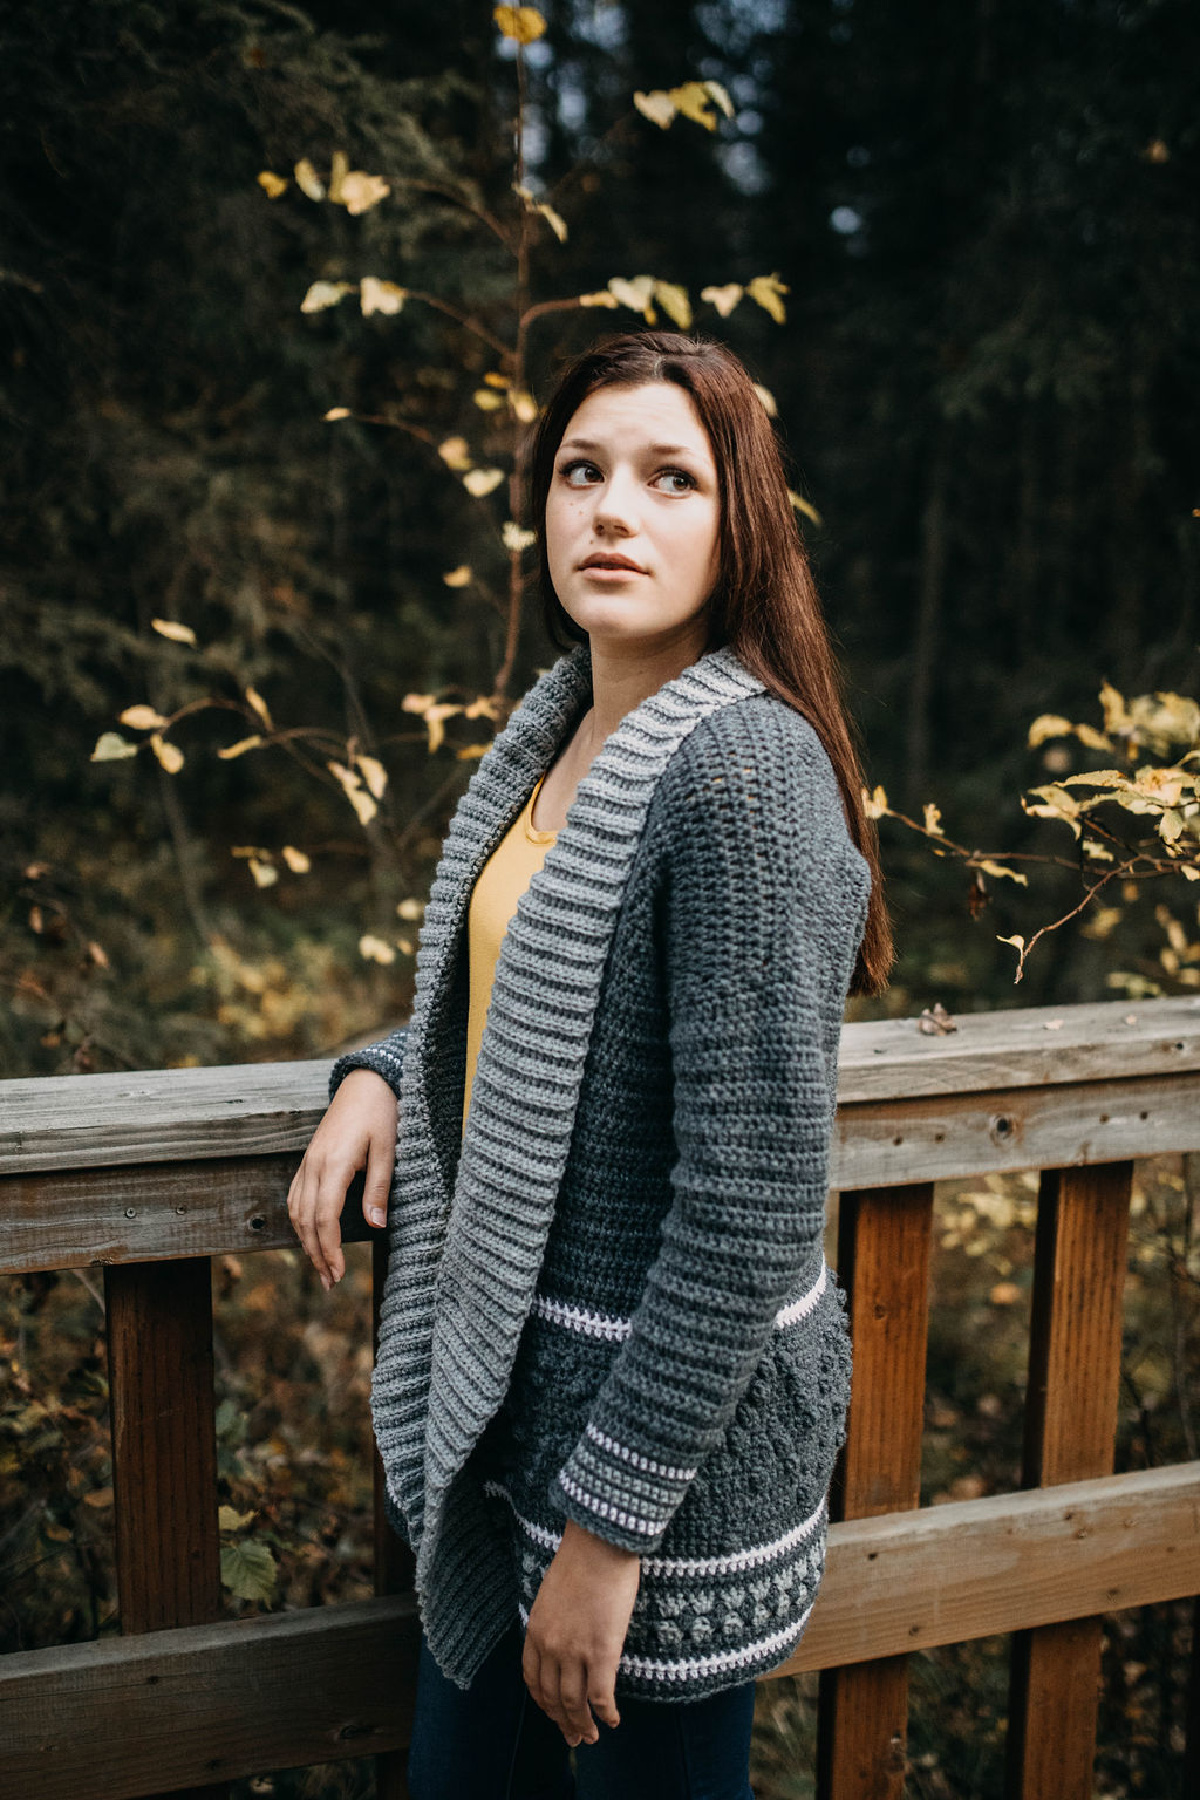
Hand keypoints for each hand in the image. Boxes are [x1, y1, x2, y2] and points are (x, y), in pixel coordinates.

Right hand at [287, 1069, 396, 1290]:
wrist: (368, 1080)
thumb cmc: (382, 1112)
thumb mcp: (388, 1150)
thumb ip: (379, 1188)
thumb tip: (375, 1226)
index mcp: (333, 1164)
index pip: (325, 1218)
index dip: (330, 1249)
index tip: (339, 1273)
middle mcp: (314, 1164)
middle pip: (307, 1220)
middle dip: (317, 1254)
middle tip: (331, 1283)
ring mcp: (308, 1161)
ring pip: (297, 1210)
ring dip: (306, 1241)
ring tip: (321, 1266)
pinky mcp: (310, 1158)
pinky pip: (297, 1195)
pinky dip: (301, 1221)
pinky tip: (310, 1235)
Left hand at [523, 1518, 640, 1746]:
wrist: (599, 1543)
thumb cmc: (582, 1559)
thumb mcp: (553, 1594)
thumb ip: (553, 1620)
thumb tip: (565, 1637)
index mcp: (536, 1631)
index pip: (533, 1680)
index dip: (544, 1703)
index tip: (553, 1714)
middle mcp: (550, 1647)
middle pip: (553, 1698)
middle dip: (563, 1722)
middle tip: (574, 1738)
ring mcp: (575, 1651)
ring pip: (575, 1703)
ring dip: (583, 1726)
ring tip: (592, 1738)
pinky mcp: (602, 1651)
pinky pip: (601, 1696)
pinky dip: (606, 1714)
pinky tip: (613, 1721)